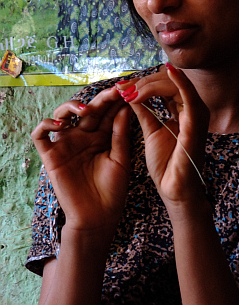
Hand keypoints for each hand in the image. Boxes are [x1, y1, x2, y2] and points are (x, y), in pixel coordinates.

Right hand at [31, 87, 130, 235]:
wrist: (98, 218)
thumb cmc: (112, 190)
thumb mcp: (121, 159)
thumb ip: (120, 134)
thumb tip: (125, 107)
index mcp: (102, 136)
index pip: (108, 112)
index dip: (117, 100)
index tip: (130, 88)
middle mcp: (83, 136)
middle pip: (89, 109)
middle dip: (102, 98)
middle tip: (115, 90)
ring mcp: (66, 144)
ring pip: (61, 114)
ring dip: (72, 107)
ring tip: (87, 110)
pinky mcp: (51, 156)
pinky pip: (40, 135)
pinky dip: (46, 125)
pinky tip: (60, 125)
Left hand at [116, 64, 209, 213]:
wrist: (175, 189)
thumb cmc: (167, 164)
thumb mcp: (151, 131)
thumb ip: (145, 110)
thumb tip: (131, 93)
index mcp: (184, 110)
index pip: (166, 85)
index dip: (144, 82)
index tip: (123, 87)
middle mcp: (194, 109)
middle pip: (170, 81)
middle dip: (144, 82)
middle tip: (123, 88)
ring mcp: (197, 114)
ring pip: (175, 84)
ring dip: (150, 84)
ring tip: (129, 90)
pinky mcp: (196, 123)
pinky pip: (189, 96)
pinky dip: (179, 81)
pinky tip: (168, 70)